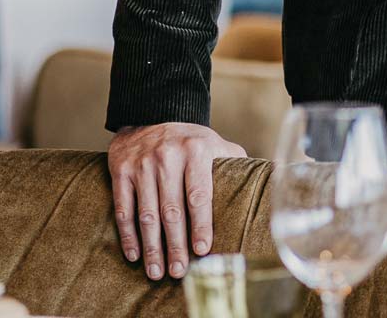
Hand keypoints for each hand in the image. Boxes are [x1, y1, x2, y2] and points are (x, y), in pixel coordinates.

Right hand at [108, 121, 245, 280]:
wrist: (151, 114)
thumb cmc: (190, 139)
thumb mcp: (214, 143)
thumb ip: (233, 163)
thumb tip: (264, 182)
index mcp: (196, 151)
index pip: (199, 195)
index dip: (201, 225)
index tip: (203, 250)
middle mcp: (168, 158)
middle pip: (172, 211)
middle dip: (175, 245)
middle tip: (179, 272)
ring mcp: (142, 165)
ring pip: (146, 215)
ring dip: (152, 247)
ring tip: (157, 272)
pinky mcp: (121, 171)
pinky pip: (123, 208)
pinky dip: (128, 235)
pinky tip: (134, 254)